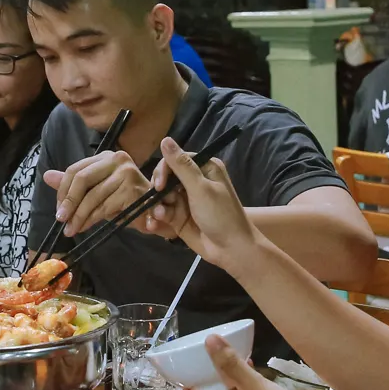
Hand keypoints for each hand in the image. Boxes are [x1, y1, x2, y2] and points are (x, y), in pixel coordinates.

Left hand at [44, 150, 152, 236]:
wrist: (152, 213)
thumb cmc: (123, 202)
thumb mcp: (95, 192)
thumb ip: (72, 184)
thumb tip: (47, 176)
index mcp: (105, 156)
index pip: (76, 169)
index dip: (63, 190)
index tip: (59, 210)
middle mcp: (117, 159)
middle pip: (82, 179)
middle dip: (69, 202)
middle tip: (61, 220)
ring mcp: (126, 172)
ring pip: (93, 196)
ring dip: (79, 216)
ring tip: (71, 229)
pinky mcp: (132, 188)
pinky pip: (104, 207)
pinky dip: (92, 219)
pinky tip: (85, 227)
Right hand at [139, 140, 260, 266]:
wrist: (231, 250)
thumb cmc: (221, 215)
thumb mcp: (201, 188)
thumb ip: (181, 165)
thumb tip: (165, 139)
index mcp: (205, 168)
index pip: (176, 159)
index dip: (164, 169)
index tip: (159, 184)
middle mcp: (194, 181)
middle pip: (165, 176)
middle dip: (159, 189)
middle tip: (157, 201)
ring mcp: (186, 199)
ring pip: (161, 195)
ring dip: (158, 204)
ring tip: (161, 216)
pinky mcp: (179, 216)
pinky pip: (163, 210)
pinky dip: (159, 216)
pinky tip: (157, 224)